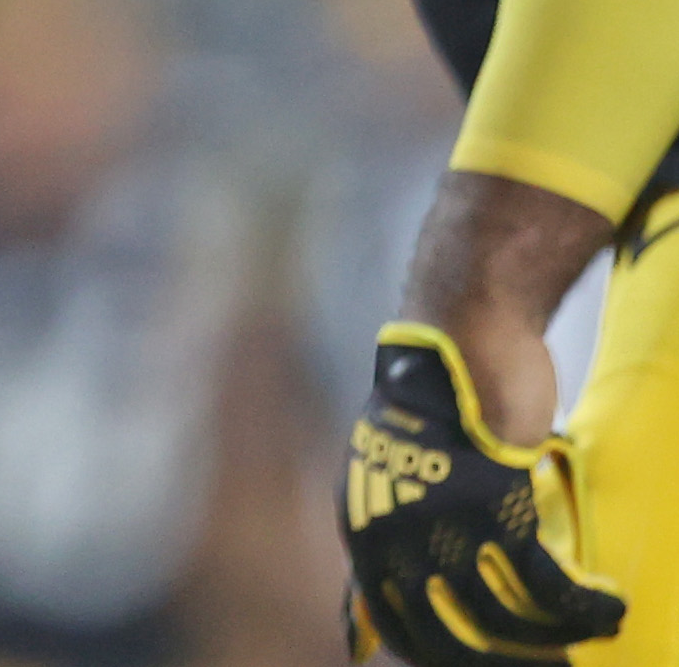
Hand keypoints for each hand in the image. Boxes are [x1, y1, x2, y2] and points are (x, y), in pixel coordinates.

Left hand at [343, 323, 625, 665]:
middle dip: (501, 662)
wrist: (460, 336)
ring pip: (506, 617)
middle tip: (545, 666)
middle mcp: (393, 530)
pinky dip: (584, 607)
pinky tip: (608, 610)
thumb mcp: (387, 474)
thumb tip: (366, 620)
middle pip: (451, 633)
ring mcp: (445, 519)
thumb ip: (385, 536)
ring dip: (554, 642)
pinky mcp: (498, 501)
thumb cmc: (432, 407)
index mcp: (362, 526)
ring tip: (584, 641)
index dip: (437, 657)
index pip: (391, 622)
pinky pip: (547, 582)